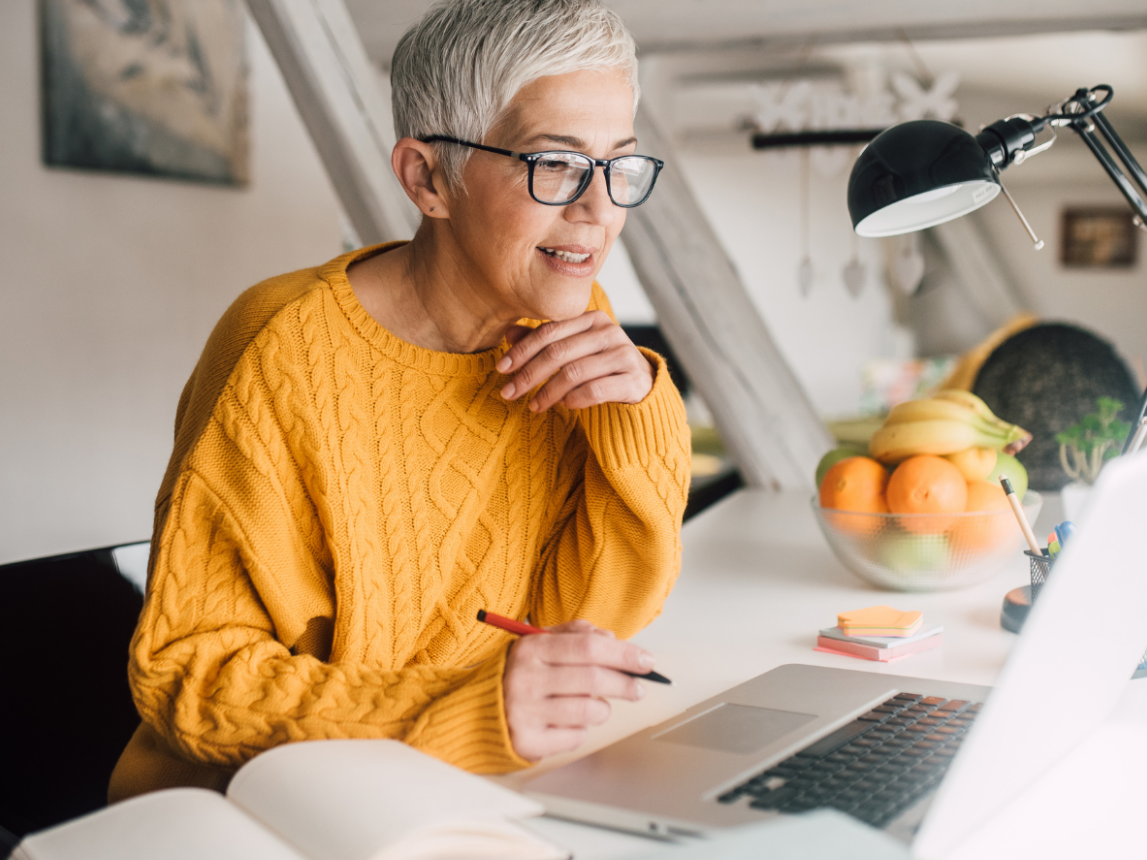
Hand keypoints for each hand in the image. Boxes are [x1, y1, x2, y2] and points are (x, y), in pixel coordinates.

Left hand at [496, 311, 653, 411]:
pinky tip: (564, 406)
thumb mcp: (572, 351)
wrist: (642, 387)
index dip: (522, 350)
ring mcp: (624, 355)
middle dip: (529, 374)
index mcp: (592, 319)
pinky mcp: (634, 380)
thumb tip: (508, 334)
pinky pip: (596, 390)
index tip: (501, 368)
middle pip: (558, 352)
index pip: (549, 331)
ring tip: (534, 406)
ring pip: (574, 372)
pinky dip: (574, 399)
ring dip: (548, 392)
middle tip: (508, 393)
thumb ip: (544, 342)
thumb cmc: (600, 367)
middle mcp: (610, 332)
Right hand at [502, 619, 654, 760]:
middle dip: (625, 683)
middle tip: (638, 688)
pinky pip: (576, 736)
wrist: (479, 709)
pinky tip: (570, 721)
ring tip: (597, 705)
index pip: (589, 647)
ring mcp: (525, 712)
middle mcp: (526, 678)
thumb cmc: (520, 673)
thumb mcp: (539, 643)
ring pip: (589, 710)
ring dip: (603, 708)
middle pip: (593, 679)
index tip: (646, 661)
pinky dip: (582, 729)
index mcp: (531, 649)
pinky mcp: (527, 741)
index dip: (624, 654)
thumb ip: (575, 634)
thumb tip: (612, 638)